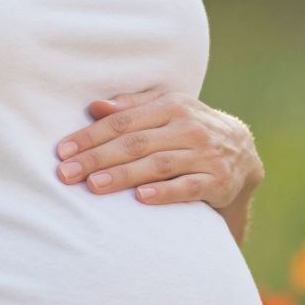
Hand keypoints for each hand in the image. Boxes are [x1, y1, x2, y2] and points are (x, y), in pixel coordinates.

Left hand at [55, 86, 262, 208]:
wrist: (242, 153)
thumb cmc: (190, 129)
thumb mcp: (167, 110)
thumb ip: (132, 107)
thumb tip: (95, 106)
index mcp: (172, 106)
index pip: (124, 121)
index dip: (91, 136)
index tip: (62, 151)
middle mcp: (189, 127)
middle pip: (136, 143)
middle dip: (97, 158)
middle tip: (67, 173)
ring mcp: (205, 154)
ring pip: (158, 164)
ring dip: (124, 175)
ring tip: (94, 186)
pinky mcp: (217, 181)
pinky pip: (188, 187)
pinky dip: (164, 192)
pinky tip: (140, 198)